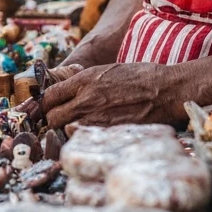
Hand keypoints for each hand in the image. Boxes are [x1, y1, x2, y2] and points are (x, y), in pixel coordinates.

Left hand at [41, 62, 178, 129]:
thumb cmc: (138, 77)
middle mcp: (86, 99)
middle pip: (51, 117)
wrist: (164, 90)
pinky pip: (85, 140)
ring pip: (65, 132)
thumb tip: (67, 93)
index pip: (50, 95)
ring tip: (74, 129)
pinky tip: (90, 137)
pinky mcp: (109, 134)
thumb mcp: (106, 71)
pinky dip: (83, 140)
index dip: (48, 102)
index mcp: (85, 80)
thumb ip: (84, 83)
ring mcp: (97, 119)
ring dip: (65, 131)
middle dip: (52, 120)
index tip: (51, 105)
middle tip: (60, 120)